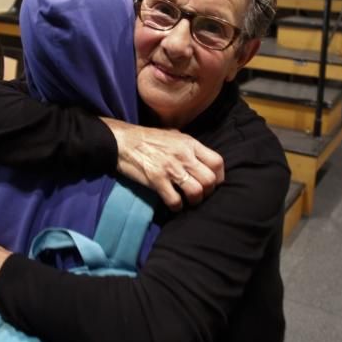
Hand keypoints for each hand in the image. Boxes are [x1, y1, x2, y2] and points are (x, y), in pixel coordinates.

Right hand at [103, 119, 224, 209]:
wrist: (122, 141)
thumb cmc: (148, 138)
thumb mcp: (174, 135)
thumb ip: (189, 147)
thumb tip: (202, 160)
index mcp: (190, 143)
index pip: (217, 162)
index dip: (219, 176)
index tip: (214, 183)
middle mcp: (184, 156)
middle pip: (210, 180)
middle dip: (208, 191)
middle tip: (200, 194)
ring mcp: (170, 169)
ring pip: (196, 192)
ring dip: (194, 201)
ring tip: (188, 201)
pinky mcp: (157, 181)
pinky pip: (175, 201)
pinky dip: (177, 207)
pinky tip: (174, 204)